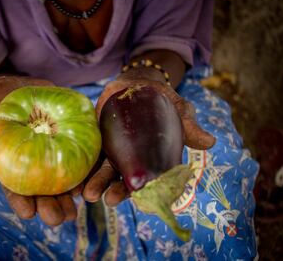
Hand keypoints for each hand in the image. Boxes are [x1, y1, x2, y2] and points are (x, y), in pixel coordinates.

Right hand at [0, 75, 81, 225]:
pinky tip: (88, 189)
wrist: (27, 86)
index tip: (26, 211)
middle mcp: (30, 162)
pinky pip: (77, 165)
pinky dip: (82, 178)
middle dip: (46, 206)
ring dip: (66, 200)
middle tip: (55, 218)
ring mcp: (51, 155)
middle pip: (39, 189)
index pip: (11, 184)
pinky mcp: (70, 145)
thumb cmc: (1, 95)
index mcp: (9, 159)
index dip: (17, 199)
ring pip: (59, 183)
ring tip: (73, 213)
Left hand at [83, 75, 215, 204]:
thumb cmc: (162, 99)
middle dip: (114, 190)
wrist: (137, 83)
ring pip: (103, 171)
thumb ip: (188, 126)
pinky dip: (81, 167)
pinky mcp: (97, 140)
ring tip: (86, 194)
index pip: (149, 180)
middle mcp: (132, 160)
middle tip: (106, 200)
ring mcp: (113, 151)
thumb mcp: (178, 110)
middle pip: (122, 179)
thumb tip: (210, 142)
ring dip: (95, 184)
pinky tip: (72, 179)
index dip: (145, 191)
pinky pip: (88, 156)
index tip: (139, 198)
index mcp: (152, 159)